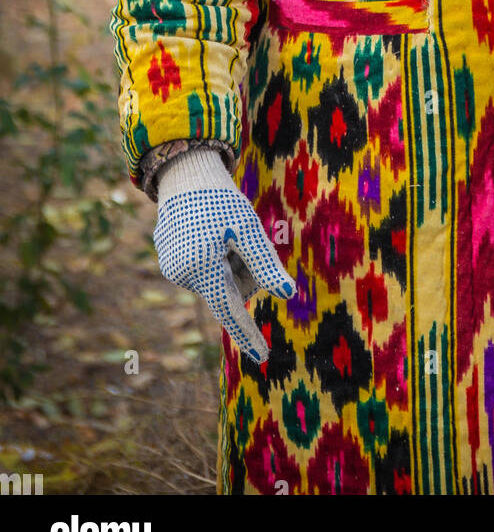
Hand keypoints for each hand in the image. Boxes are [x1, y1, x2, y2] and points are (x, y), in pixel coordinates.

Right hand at [153, 147, 295, 361]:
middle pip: (227, 290)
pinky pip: (202, 268)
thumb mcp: (249, 230)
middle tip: (240, 238)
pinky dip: (213, 255)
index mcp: (201, 269)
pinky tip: (208, 230)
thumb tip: (288, 294)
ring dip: (228, 262)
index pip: (230, 311)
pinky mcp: (167, 259)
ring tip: (221, 230)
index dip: (248, 333)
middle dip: (242, 272)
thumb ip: (266, 265)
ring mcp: (171, 268)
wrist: (185, 172)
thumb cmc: (221, 199)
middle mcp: (180, 275)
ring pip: (215, 279)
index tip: (263, 358)